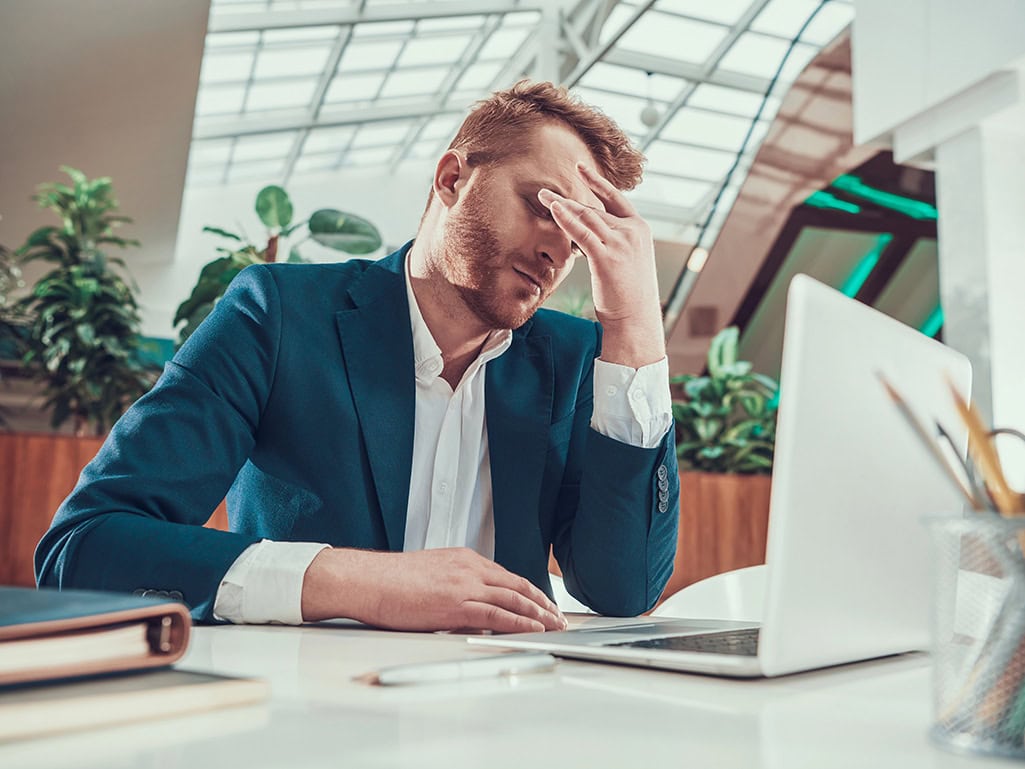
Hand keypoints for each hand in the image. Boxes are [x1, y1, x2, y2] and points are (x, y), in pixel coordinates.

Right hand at [301, 547, 566, 632]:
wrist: (368, 580)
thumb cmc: (390, 581)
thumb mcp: (431, 574)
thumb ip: (455, 586)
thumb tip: (469, 607)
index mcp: (464, 559)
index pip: (506, 576)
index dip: (529, 591)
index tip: (543, 603)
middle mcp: (469, 568)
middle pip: (518, 586)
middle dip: (543, 603)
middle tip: (559, 617)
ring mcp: (465, 585)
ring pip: (514, 599)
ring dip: (539, 615)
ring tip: (555, 626)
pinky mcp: (456, 604)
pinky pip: (497, 614)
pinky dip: (521, 623)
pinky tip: (534, 630)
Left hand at [538, 163, 664, 367]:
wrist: (636, 318)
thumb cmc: (629, 295)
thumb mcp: (627, 261)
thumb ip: (614, 242)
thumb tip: (591, 236)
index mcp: (639, 229)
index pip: (615, 199)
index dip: (596, 182)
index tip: (580, 168)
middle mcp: (632, 232)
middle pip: (595, 208)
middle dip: (568, 198)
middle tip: (544, 190)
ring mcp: (621, 243)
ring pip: (587, 217)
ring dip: (562, 205)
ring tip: (542, 196)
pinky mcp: (607, 257)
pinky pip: (582, 233)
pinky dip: (567, 219)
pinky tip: (553, 210)